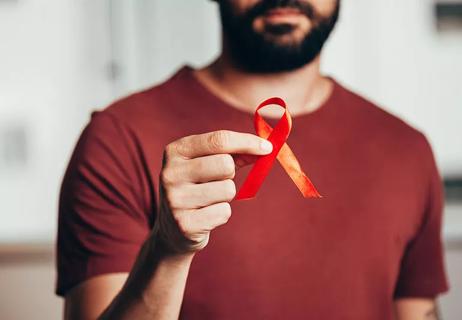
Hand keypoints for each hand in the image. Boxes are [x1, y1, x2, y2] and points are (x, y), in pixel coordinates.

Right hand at [153, 130, 272, 253]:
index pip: (219, 140)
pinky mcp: (184, 224)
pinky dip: (221, 213)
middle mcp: (170, 173)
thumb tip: (265, 148)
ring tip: (208, 200)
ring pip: (227, 189)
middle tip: (218, 181)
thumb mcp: (208, 163)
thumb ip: (234, 153)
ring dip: (226, 195)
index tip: (268, 147)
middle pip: (225, 164)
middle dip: (231, 173)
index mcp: (176, 151)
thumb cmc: (197, 187)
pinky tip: (205, 215)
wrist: (172, 229)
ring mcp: (175, 199)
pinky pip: (224, 212)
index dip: (247, 142)